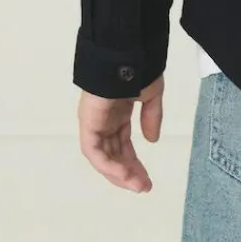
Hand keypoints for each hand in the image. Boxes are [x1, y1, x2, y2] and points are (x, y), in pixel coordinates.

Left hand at [77, 74, 163, 191]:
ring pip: (103, 157)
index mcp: (118, 113)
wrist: (127, 53)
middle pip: (114, 155)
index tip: (147, 180)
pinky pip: (95, 151)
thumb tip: (151, 141)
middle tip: (144, 187)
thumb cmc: (139, 69)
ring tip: (137, 185)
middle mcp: (104, 121)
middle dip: (129, 173)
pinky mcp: (88, 123)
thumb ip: (151, 118)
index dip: (135, 164)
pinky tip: (123, 174)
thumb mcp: (151, 95)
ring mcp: (95, 123)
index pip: (124, 146)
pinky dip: (107, 165)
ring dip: (119, 174)